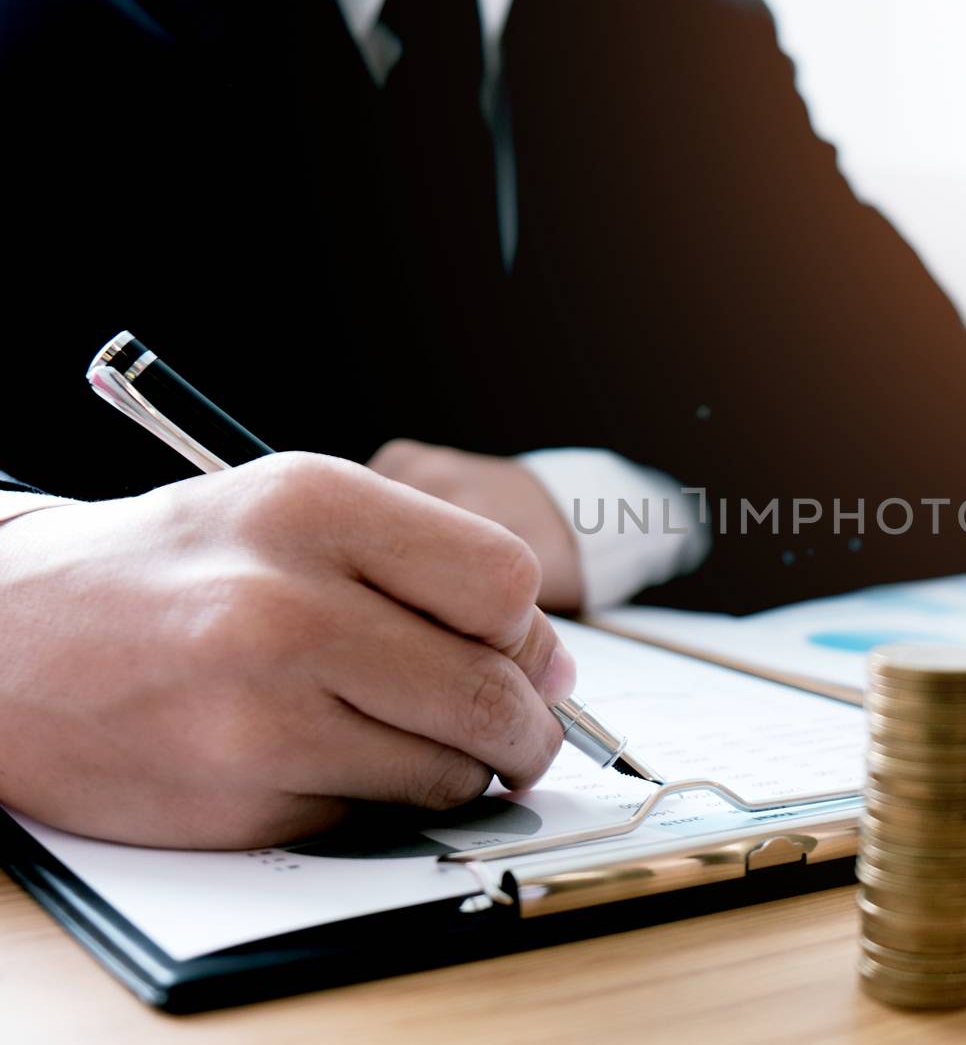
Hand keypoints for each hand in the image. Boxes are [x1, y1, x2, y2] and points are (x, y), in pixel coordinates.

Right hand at [0, 453, 575, 848]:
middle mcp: (287, 606)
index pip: (504, 583)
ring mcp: (259, 713)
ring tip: (411, 740)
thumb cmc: (170, 571)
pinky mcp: (239, 801)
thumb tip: (554, 667)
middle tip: (517, 734)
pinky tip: (325, 759)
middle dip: (525, 727)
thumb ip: (427, 569)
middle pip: (491, 690)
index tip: (519, 655)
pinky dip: (376, 801)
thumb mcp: (290, 514)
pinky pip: (373, 817)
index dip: (529, 634)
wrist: (4, 641)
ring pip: (447, 770)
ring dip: (458, 771)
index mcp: (313, 506)